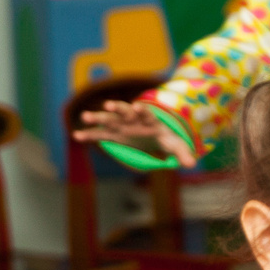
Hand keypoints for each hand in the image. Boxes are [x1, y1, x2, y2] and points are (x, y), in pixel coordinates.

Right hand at [74, 100, 191, 165]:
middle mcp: (133, 119)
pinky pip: (99, 134)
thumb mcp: (175, 144)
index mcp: (150, 119)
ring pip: (108, 119)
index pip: (147, 113)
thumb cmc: (165, 137)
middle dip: (117, 108)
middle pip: (125, 111)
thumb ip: (182, 153)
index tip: (139, 107)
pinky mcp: (113, 133)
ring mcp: (121, 125)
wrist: (155, 133)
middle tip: (108, 105)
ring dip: (97, 118)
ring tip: (85, 116)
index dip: (143, 110)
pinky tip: (76, 135)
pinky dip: (89, 135)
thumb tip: (192, 164)